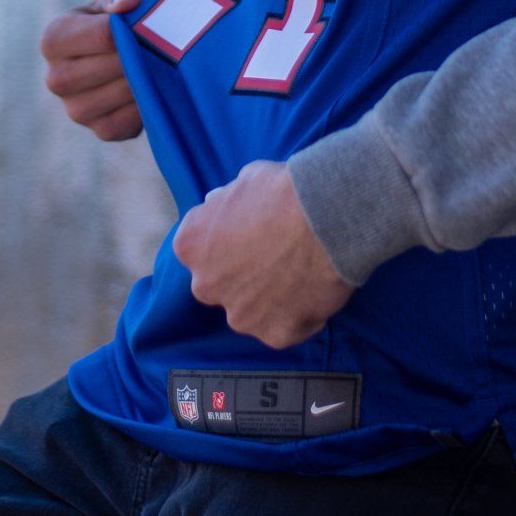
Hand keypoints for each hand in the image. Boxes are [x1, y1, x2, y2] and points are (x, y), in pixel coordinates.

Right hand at [40, 0, 149, 143]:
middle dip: (141, 54)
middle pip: (115, 66)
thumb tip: (129, 4)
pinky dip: (147, 104)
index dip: (131, 29)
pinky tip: (151, 88)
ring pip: (124, 92)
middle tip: (163, 45)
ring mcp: (75, 110)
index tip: (146, 25)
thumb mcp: (109, 1)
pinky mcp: (101, 130)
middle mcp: (55, 79)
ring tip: (158, 64)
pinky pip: (132, 119)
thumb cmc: (108, 21)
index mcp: (53, 40)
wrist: (110, 57)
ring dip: (147, 78)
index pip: (102, 35)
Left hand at [172, 160, 354, 348]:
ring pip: (249, 311)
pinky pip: (283, 328)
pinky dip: (297, 317)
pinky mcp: (274, 334)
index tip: (250, 234)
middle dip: (240, 275)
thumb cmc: (282, 191)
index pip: (199, 249)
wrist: (324, 216)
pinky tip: (315, 293)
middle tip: (274, 257)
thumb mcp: (244, 180)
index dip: (226, 242)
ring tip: (299, 276)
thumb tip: (218, 205)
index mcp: (190, 245)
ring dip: (267, 299)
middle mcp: (205, 285)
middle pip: (219, 284)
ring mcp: (240, 315)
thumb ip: (225, 202)